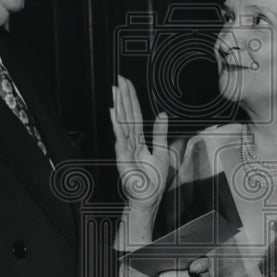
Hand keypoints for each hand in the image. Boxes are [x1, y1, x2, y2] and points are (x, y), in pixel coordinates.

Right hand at [110, 76, 170, 210]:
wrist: (148, 197)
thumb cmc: (153, 179)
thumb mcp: (162, 151)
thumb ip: (160, 132)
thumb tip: (161, 115)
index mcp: (139, 139)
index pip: (134, 114)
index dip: (131, 98)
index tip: (126, 83)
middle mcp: (130, 141)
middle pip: (126, 114)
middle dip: (123, 96)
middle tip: (119, 79)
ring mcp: (125, 147)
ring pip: (122, 122)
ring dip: (119, 105)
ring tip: (115, 91)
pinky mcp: (122, 156)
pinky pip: (120, 137)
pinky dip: (117, 124)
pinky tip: (114, 112)